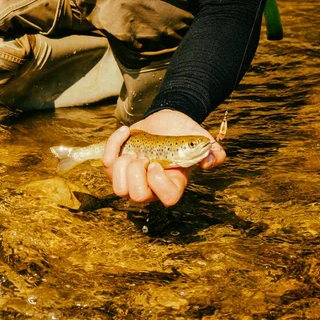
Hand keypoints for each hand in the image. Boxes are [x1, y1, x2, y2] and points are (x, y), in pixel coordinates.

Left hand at [102, 109, 225, 206]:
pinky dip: (113, 144)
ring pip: (118, 188)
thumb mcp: (201, 139)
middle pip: (136, 197)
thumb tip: (211, 161)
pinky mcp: (117, 166)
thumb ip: (212, 151)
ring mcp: (132, 179)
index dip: (158, 184)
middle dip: (136, 174)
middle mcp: (150, 187)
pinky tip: (125, 131)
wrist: (165, 120)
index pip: (166, 198)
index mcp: (172, 183)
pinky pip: (106, 163)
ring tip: (133, 151)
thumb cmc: (183, 133)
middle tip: (143, 157)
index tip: (156, 164)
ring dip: (121, 166)